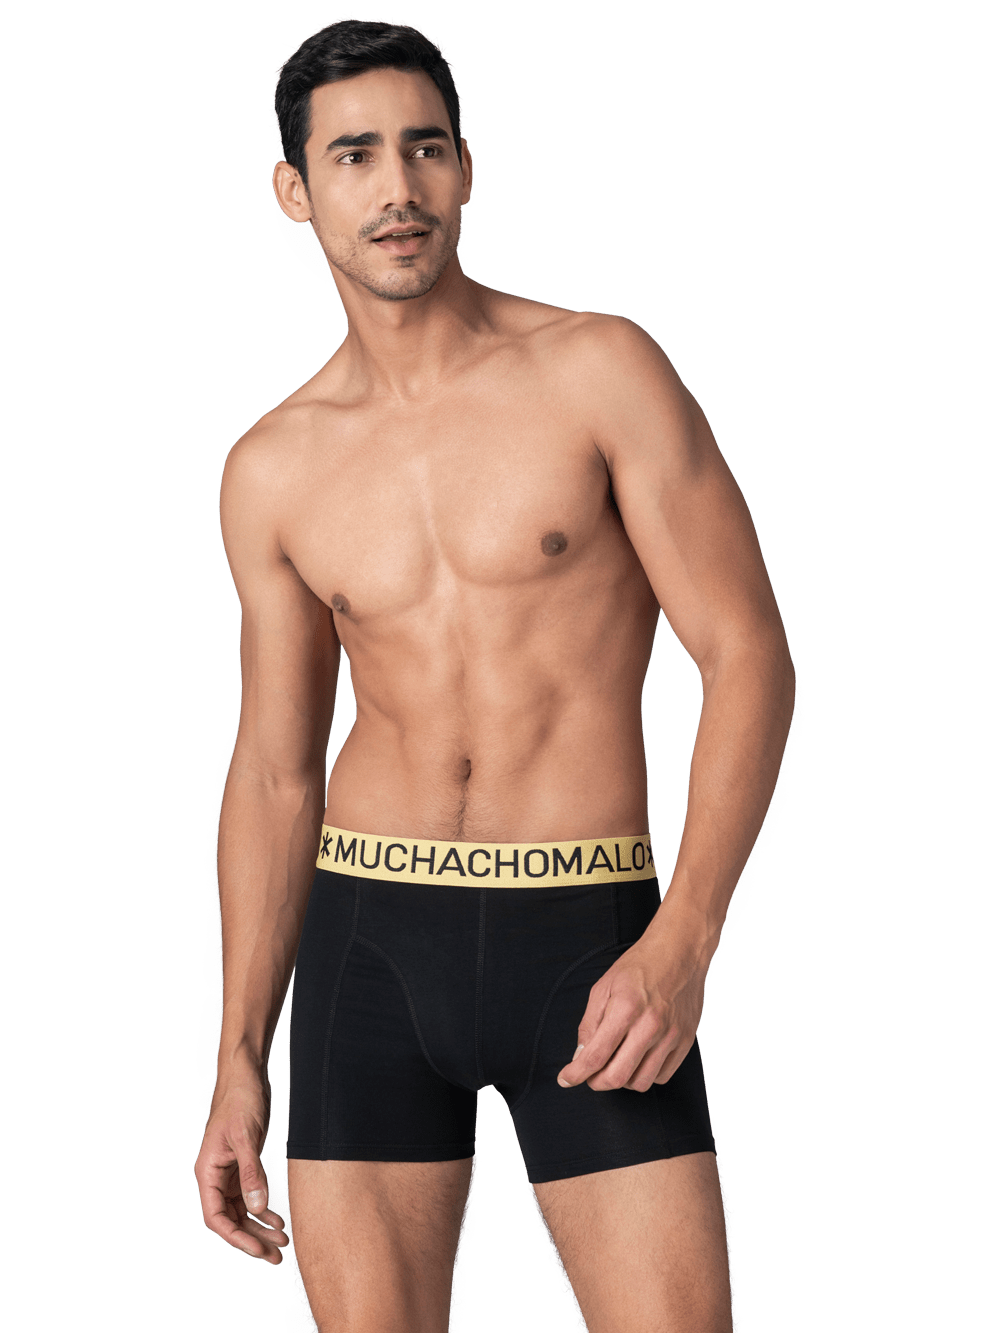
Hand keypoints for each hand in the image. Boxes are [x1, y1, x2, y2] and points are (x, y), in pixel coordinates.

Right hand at [195, 1076, 288, 1262]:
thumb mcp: (246, 1137)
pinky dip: (263, 1209)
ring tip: (282, 1243)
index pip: (217, 1217)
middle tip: (276, 1256)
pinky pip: (250, 1196)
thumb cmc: (240, 1100)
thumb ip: (251, 1172)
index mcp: (208, 1172)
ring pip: (242, 1211)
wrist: (246, 1076)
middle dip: (252, 1239)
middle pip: (231, 1219)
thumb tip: (256, 1208)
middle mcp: (215, 1176)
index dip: (236, 1237)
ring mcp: (229, 1172)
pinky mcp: (242, 1165)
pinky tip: (278, 1220)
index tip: (258, 1250)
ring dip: (259, 1227)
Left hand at [556, 931, 708, 1092]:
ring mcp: (671, 1035)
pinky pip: (662, 1076)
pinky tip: (638, 1060)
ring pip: (640, 1083)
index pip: (596, 1055)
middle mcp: (650, 1025)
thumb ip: (589, 1023)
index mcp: (625, 1008)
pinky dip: (645, 1075)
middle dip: (597, 1082)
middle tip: (590, 1075)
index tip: (565, 1079)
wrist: (679, 952)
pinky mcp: (685, 1041)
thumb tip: (581, 1055)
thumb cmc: (639, 966)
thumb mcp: (603, 987)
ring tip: (616, 1064)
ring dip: (622, 1080)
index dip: (577, 1073)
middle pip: (618, 1077)